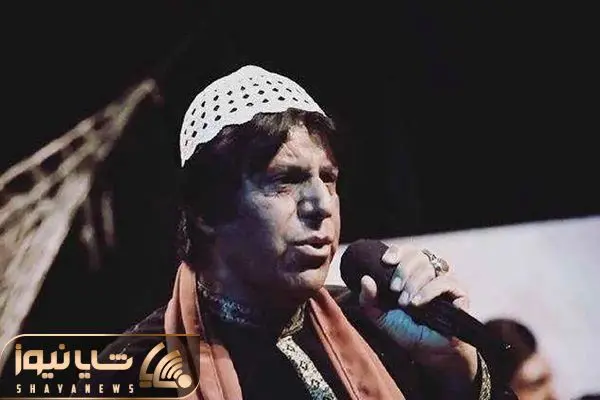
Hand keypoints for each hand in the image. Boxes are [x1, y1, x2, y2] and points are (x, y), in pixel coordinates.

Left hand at [358, 244, 477, 383]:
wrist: (429, 352)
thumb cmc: (406, 330)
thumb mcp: (381, 316)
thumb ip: (369, 299)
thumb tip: (365, 279)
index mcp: (412, 273)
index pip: (407, 251)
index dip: (397, 251)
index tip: (386, 261)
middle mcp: (430, 273)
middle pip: (418, 255)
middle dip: (403, 270)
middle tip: (394, 289)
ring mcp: (445, 281)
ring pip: (430, 267)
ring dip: (414, 284)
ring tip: (406, 303)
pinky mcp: (459, 293)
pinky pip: (445, 282)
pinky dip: (429, 291)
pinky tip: (418, 303)